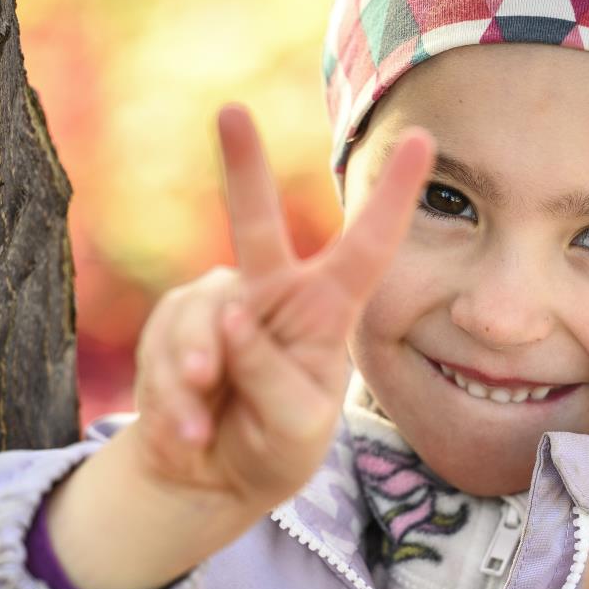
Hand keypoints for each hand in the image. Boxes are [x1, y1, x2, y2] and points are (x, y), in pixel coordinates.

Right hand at [125, 103, 434, 513]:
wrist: (208, 476)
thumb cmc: (273, 447)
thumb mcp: (294, 429)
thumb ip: (272, 377)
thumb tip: (232, 317)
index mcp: (325, 313)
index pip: (367, 249)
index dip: (392, 197)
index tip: (422, 139)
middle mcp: (272, 296)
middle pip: (256, 225)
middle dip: (242, 168)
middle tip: (230, 111)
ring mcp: (217, 307)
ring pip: (202, 319)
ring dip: (197, 374)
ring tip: (202, 426)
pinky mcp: (172, 326)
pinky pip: (165, 349)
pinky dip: (174, 398)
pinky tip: (187, 431)